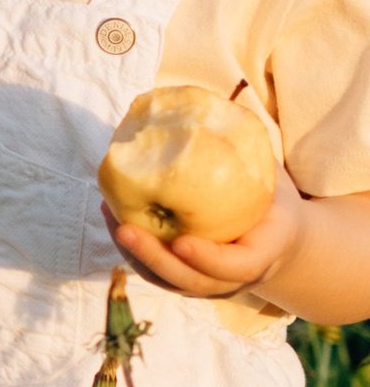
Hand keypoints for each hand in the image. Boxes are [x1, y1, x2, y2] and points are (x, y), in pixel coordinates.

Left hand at [104, 166, 305, 305]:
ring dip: (132, 252)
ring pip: (165, 279)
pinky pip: (152, 268)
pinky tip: (111, 212)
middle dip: (154, 258)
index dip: (208, 259)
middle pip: (189, 281)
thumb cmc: (272, 200)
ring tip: (109, 215)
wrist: (277, 237)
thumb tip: (224, 103)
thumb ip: (252, 155)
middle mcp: (230, 280)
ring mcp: (204, 283)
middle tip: (126, 229)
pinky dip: (129, 246)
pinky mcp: (182, 276)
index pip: (234, 267)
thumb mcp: (273, 179)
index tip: (182, 241)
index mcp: (261, 256)